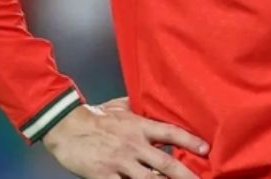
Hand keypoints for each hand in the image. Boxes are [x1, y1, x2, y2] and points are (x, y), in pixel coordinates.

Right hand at [41, 97, 208, 178]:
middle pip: (166, 163)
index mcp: (138, 126)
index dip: (189, 140)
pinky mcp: (105, 176)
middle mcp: (133, 145)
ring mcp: (120, 162)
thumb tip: (153, 101)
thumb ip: (138, 107)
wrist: (65, 126)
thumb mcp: (119, 105)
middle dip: (186, 175)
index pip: (170, 132)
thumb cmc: (94, 115)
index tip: (206, 149)